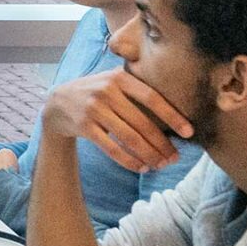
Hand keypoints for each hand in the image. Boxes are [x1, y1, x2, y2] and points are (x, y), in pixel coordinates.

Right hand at [39, 69, 193, 172]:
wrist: (58, 102)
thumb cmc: (95, 92)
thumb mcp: (112, 80)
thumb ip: (136, 85)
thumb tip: (175, 103)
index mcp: (119, 78)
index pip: (152, 98)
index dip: (172, 116)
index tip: (188, 132)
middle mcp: (106, 92)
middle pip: (142, 123)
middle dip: (162, 144)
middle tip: (175, 158)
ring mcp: (94, 110)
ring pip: (129, 138)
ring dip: (148, 155)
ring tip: (160, 165)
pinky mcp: (84, 127)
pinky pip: (111, 148)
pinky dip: (128, 160)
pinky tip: (141, 167)